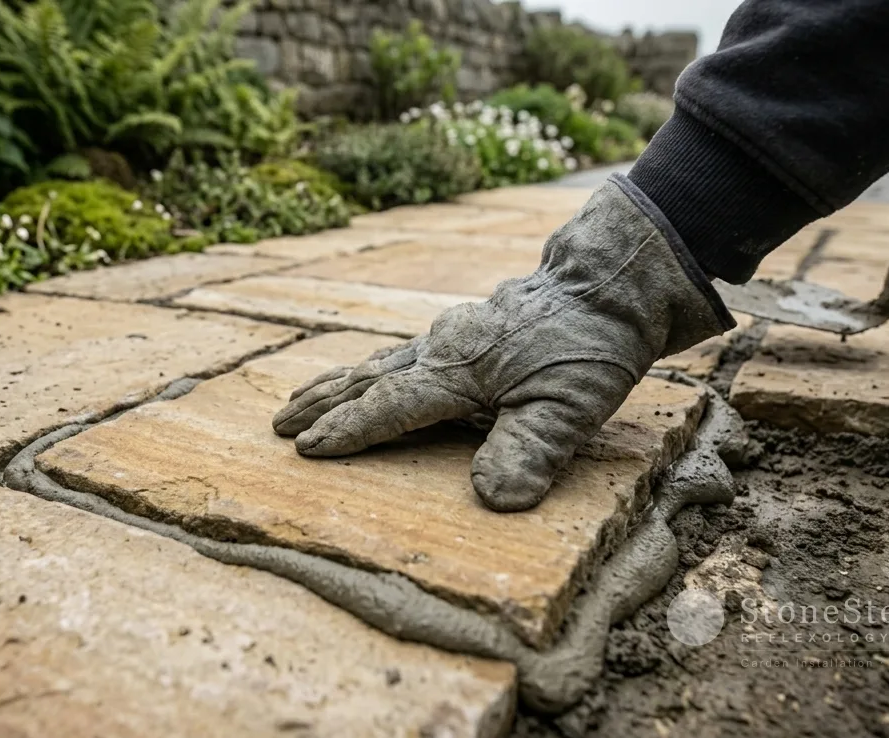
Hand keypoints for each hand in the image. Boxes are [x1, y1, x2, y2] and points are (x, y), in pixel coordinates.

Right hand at [272, 179, 733, 511]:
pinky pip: (404, 353)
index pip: (389, 408)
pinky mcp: (468, 330)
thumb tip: (492, 500)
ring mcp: (453, 335)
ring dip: (337, 383)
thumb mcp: (571, 408)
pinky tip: (372, 373)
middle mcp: (443, 349)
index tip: (305, 450)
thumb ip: (529, 452)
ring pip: (380, 362)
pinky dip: (372, 368)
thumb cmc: (590, 348)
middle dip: (322, 403)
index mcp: (458, 372)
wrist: (609, 283)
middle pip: (368, 379)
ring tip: (300, 399)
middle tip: (278, 425)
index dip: (347, 431)